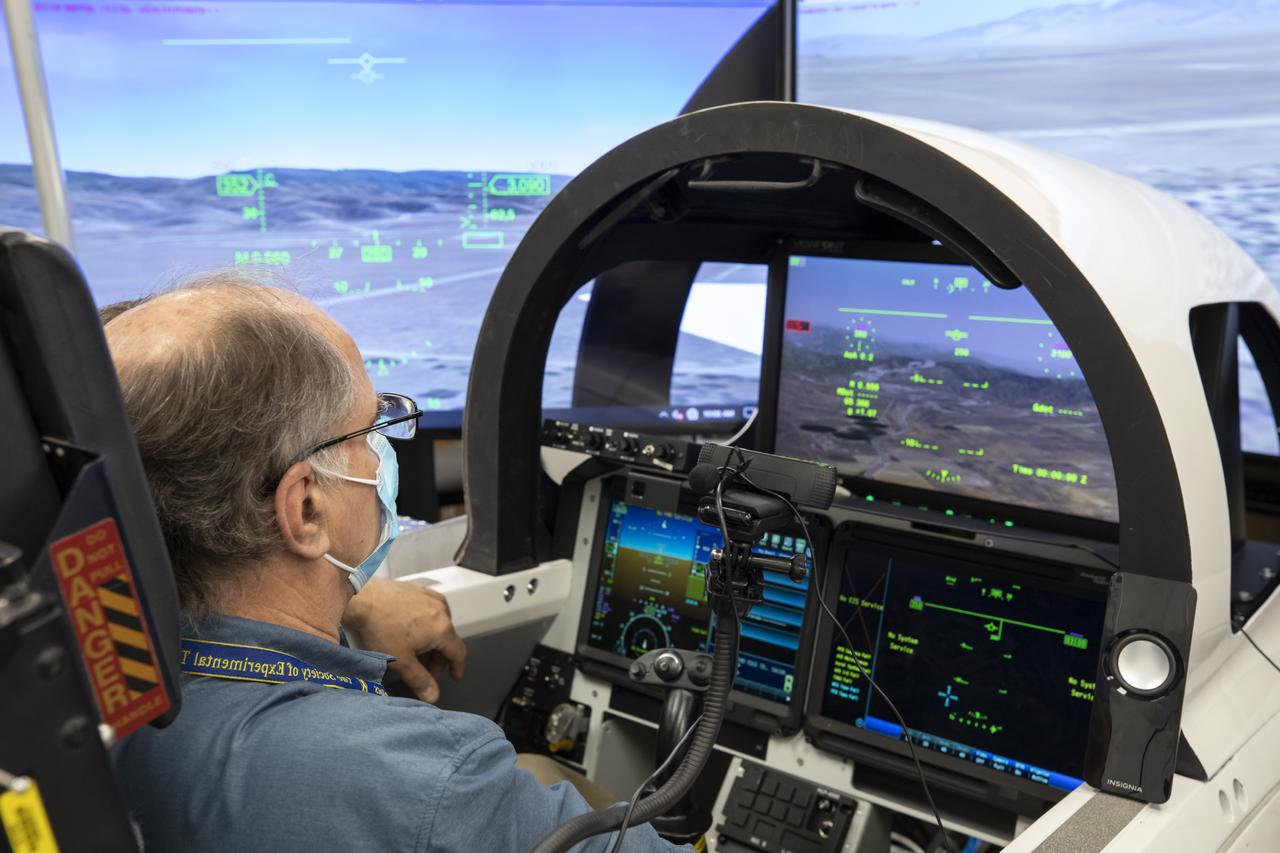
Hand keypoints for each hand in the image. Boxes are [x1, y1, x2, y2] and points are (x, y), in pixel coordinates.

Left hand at [341, 578, 466, 703]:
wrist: (363, 598)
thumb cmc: (380, 627)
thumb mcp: (401, 661)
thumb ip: (420, 681)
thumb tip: (432, 695)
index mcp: (443, 629)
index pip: (458, 653)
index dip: (457, 668)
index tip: (454, 676)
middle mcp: (442, 610)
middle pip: (447, 640)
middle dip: (438, 658)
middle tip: (424, 670)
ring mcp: (432, 598)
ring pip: (438, 626)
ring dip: (431, 642)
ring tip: (413, 652)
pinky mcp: (420, 590)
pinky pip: (430, 612)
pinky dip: (425, 625)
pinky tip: (409, 632)